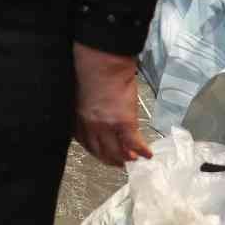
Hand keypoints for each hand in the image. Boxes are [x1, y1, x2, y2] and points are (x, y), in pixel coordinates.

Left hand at [73, 43, 152, 166]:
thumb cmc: (89, 69)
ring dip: (125, 158)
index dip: (95, 149)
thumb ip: (84, 106)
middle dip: (110, 158)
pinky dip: (141, 150)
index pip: (84, 141)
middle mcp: (89, 124)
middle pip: (99, 150)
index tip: (101, 152)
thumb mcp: (80, 92)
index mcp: (77, 116)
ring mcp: (106, 125)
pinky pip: (133, 143)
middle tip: (119, 162)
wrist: (102, 62)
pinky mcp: (124, 122)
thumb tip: (92, 111)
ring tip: (133, 159)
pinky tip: (147, 154)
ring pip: (116, 151)